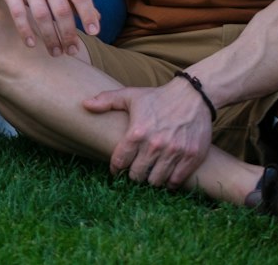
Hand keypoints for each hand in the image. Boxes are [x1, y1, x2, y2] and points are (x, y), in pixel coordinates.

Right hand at [0, 0, 99, 55]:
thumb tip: (97, 19)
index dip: (88, 15)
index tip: (93, 33)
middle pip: (61, 9)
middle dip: (69, 34)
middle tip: (72, 50)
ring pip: (41, 15)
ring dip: (50, 37)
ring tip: (55, 52)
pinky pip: (18, 13)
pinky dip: (25, 30)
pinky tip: (32, 43)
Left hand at [83, 81, 213, 186]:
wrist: (193, 96)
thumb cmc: (158, 97)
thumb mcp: (130, 95)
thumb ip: (106, 100)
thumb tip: (84, 105)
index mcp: (137, 132)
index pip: (120, 160)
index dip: (116, 168)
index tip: (116, 170)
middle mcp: (155, 145)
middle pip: (137, 175)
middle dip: (133, 175)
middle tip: (134, 172)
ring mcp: (175, 152)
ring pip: (156, 181)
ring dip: (150, 180)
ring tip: (149, 174)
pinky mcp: (192, 157)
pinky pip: (177, 180)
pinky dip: (170, 182)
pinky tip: (166, 177)